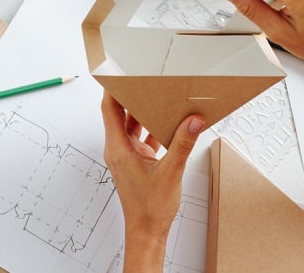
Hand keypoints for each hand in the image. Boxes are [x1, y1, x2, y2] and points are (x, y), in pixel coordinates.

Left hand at [101, 92, 205, 270]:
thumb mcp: (171, 173)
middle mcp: (119, 149)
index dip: (111, 89)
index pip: (109, 110)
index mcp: (118, 148)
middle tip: (143, 78)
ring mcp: (128, 155)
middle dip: (131, 95)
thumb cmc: (150, 208)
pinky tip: (169, 121)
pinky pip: (142, 137)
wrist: (147, 230)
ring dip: (144, 111)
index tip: (118, 72)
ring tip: (158, 94)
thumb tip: (193, 121)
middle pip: (120, 113)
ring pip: (132, 125)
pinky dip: (153, 128)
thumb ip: (183, 144)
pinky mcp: (137, 161)